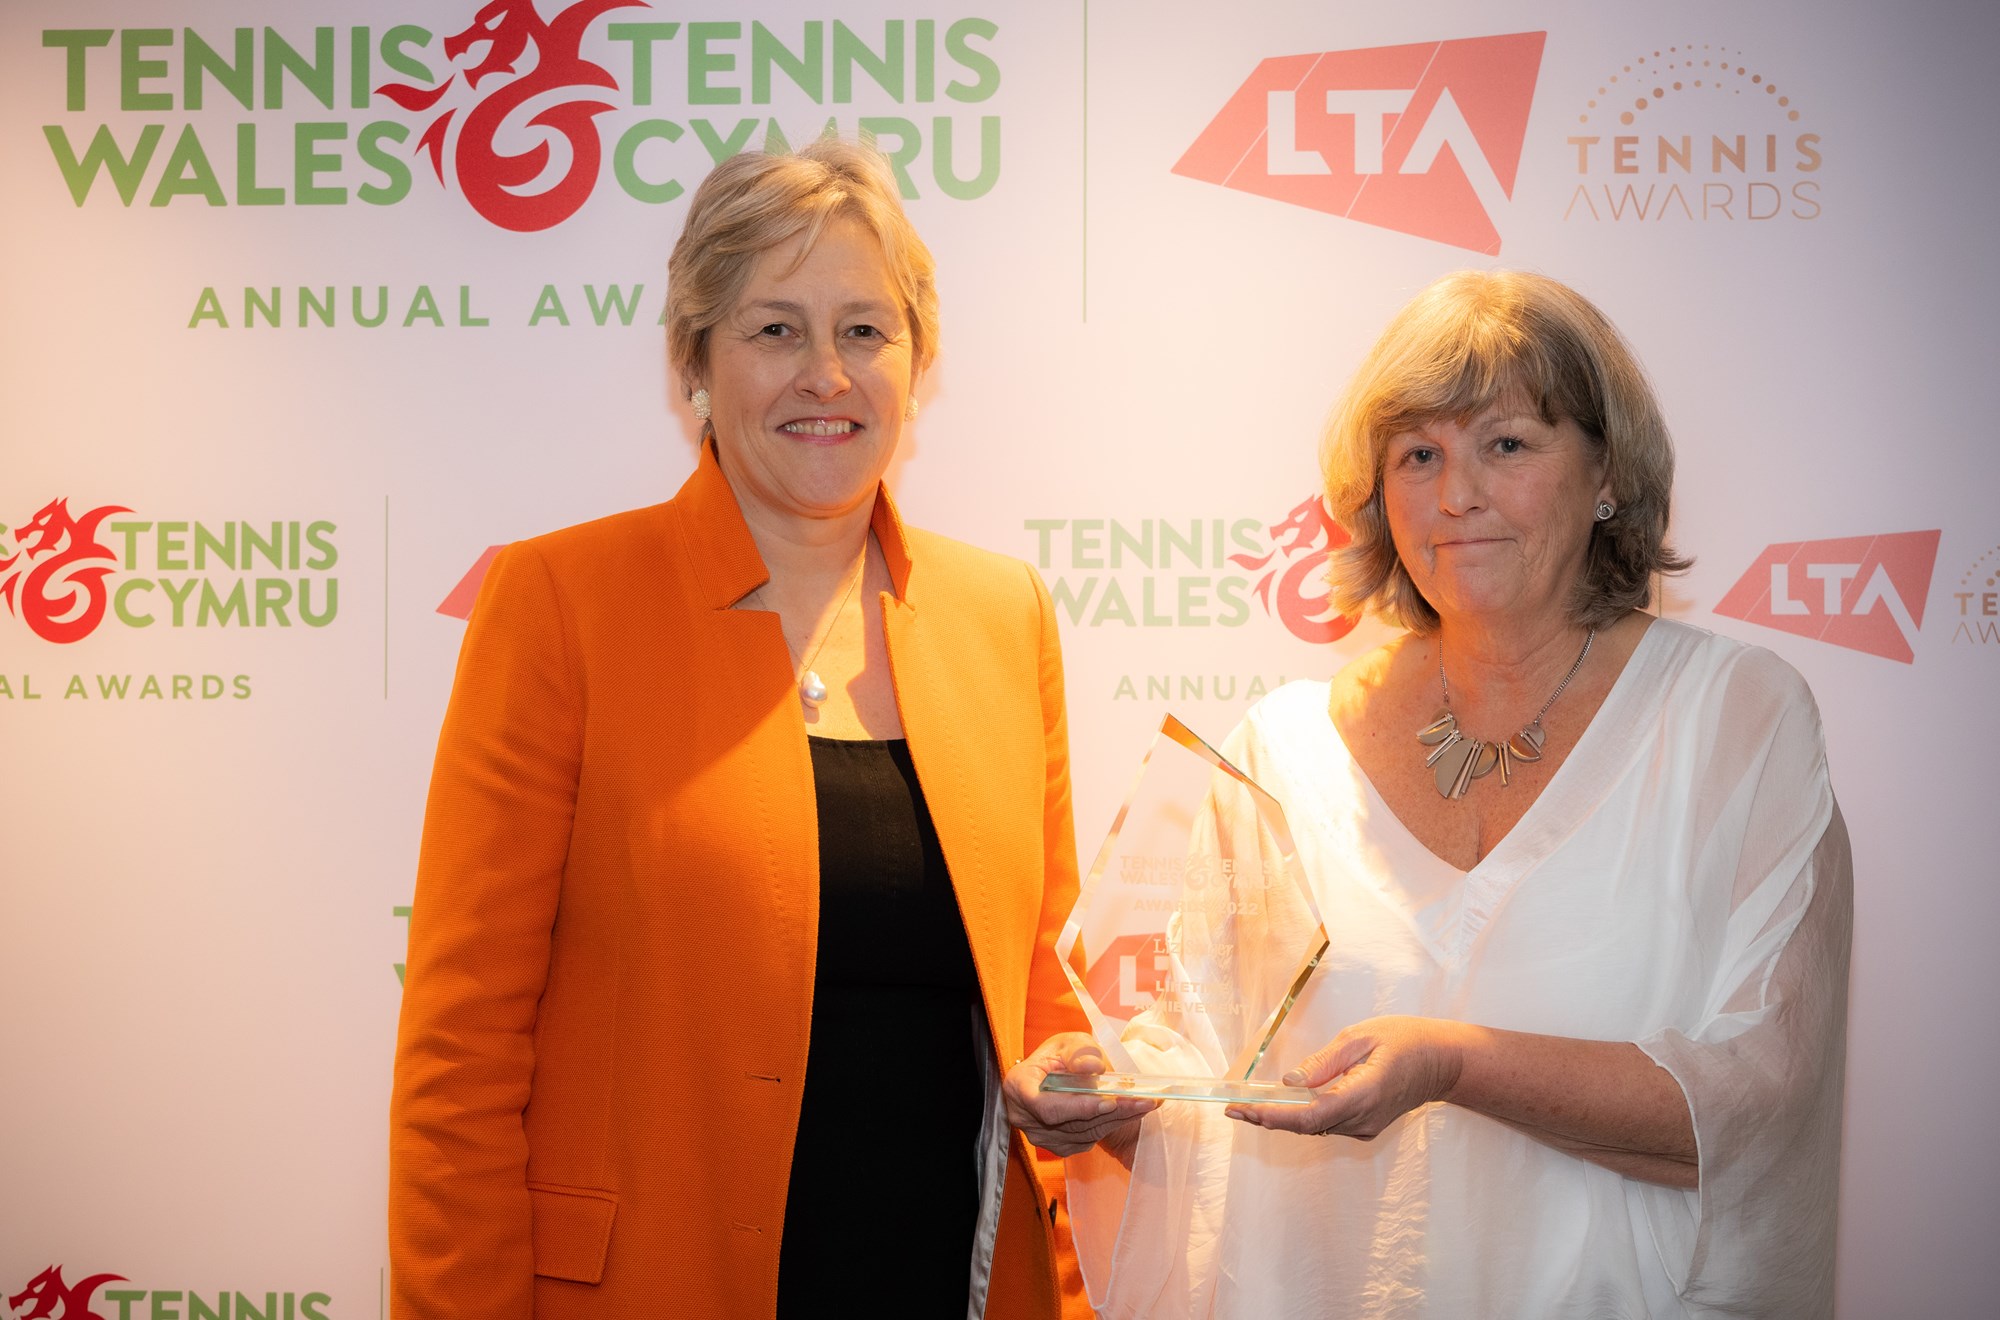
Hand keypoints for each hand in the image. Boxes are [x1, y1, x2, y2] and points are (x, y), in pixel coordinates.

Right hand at [1003, 1032, 1157, 1156]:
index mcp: (1018, 1085)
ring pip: (1084, 1133)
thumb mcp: (1068, 1042)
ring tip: (1146, 1103)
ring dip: (1118, 1119)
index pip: (1045, 1106)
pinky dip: (1112, 1125)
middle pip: (1071, 1122)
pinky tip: (1132, 1112)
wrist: (1054, 1073)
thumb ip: (1080, 1052)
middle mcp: (1025, 1117)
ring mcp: (1041, 1136)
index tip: (1108, 1102)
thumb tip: (1093, 1068)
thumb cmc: (1059, 1055)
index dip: (1077, 1107)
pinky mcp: (1059, 1146)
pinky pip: (1089, 1139)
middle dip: (1111, 1111)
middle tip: (1144, 1100)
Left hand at [1225, 1015, 1466, 1138]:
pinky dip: (1302, 1116)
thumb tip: (1290, 1082)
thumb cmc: (1404, 1040)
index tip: (1245, 1110)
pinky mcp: (1366, 1128)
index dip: (1275, 1116)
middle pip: (1307, 1125)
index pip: (1311, 1115)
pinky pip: (1327, 1124)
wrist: (1442, 1061)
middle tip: (1233, 1108)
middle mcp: (1363, 1119)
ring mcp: (1366, 1127)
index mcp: (1363, 1093)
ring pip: (1315, 1127)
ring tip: (1249, 1105)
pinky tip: (1283, 1104)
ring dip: (1282, 1118)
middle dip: (1268, 1118)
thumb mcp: (1360, 1037)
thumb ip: (1324, 1062)